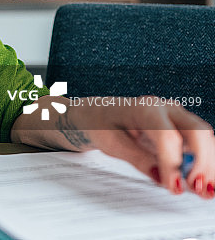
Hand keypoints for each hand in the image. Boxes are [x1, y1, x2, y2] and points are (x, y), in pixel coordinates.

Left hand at [13, 95, 214, 198]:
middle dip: (202, 162)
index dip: (172, 163)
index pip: (166, 135)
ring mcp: (176, 116)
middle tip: (197, 189)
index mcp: (144, 108)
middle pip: (197, 132)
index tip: (173, 187)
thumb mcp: (111, 143)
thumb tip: (160, 177)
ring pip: (204, 138)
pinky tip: (204, 182)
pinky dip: (205, 162)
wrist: (97, 113)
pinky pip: (199, 144)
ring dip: (208, 164)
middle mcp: (166, 108)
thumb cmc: (101, 124)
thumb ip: (137, 158)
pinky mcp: (181, 128)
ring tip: (205, 191)